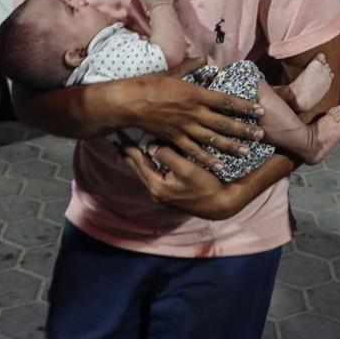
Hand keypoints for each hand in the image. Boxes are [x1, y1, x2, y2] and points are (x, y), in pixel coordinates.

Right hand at [119, 62, 263, 169]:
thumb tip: (203, 59)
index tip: (259, 110)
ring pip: (213, 139)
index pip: (225, 100)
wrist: (129, 102)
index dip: (244, 106)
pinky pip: (194, 151)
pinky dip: (208, 159)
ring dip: (231, 146)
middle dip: (244, 129)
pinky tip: (220, 166)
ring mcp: (185, 127)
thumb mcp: (172, 71)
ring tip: (247, 152)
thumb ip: (190, 67)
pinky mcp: (175, 138)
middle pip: (224, 122)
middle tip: (262, 134)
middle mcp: (194, 112)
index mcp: (195, 94)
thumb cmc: (149, 84)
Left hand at [120, 141, 238, 219]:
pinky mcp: (170, 192)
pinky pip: (154, 173)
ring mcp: (163, 193)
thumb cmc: (206, 185)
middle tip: (117, 137)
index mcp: (156, 186)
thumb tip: (151, 145)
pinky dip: (148, 162)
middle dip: (128, 152)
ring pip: (145, 171)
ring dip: (137, 157)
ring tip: (128, 145)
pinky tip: (148, 155)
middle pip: (137, 168)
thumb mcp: (186, 168)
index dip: (128, 147)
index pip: (137, 162)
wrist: (221, 204)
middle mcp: (156, 192)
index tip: (119, 134)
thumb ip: (167, 156)